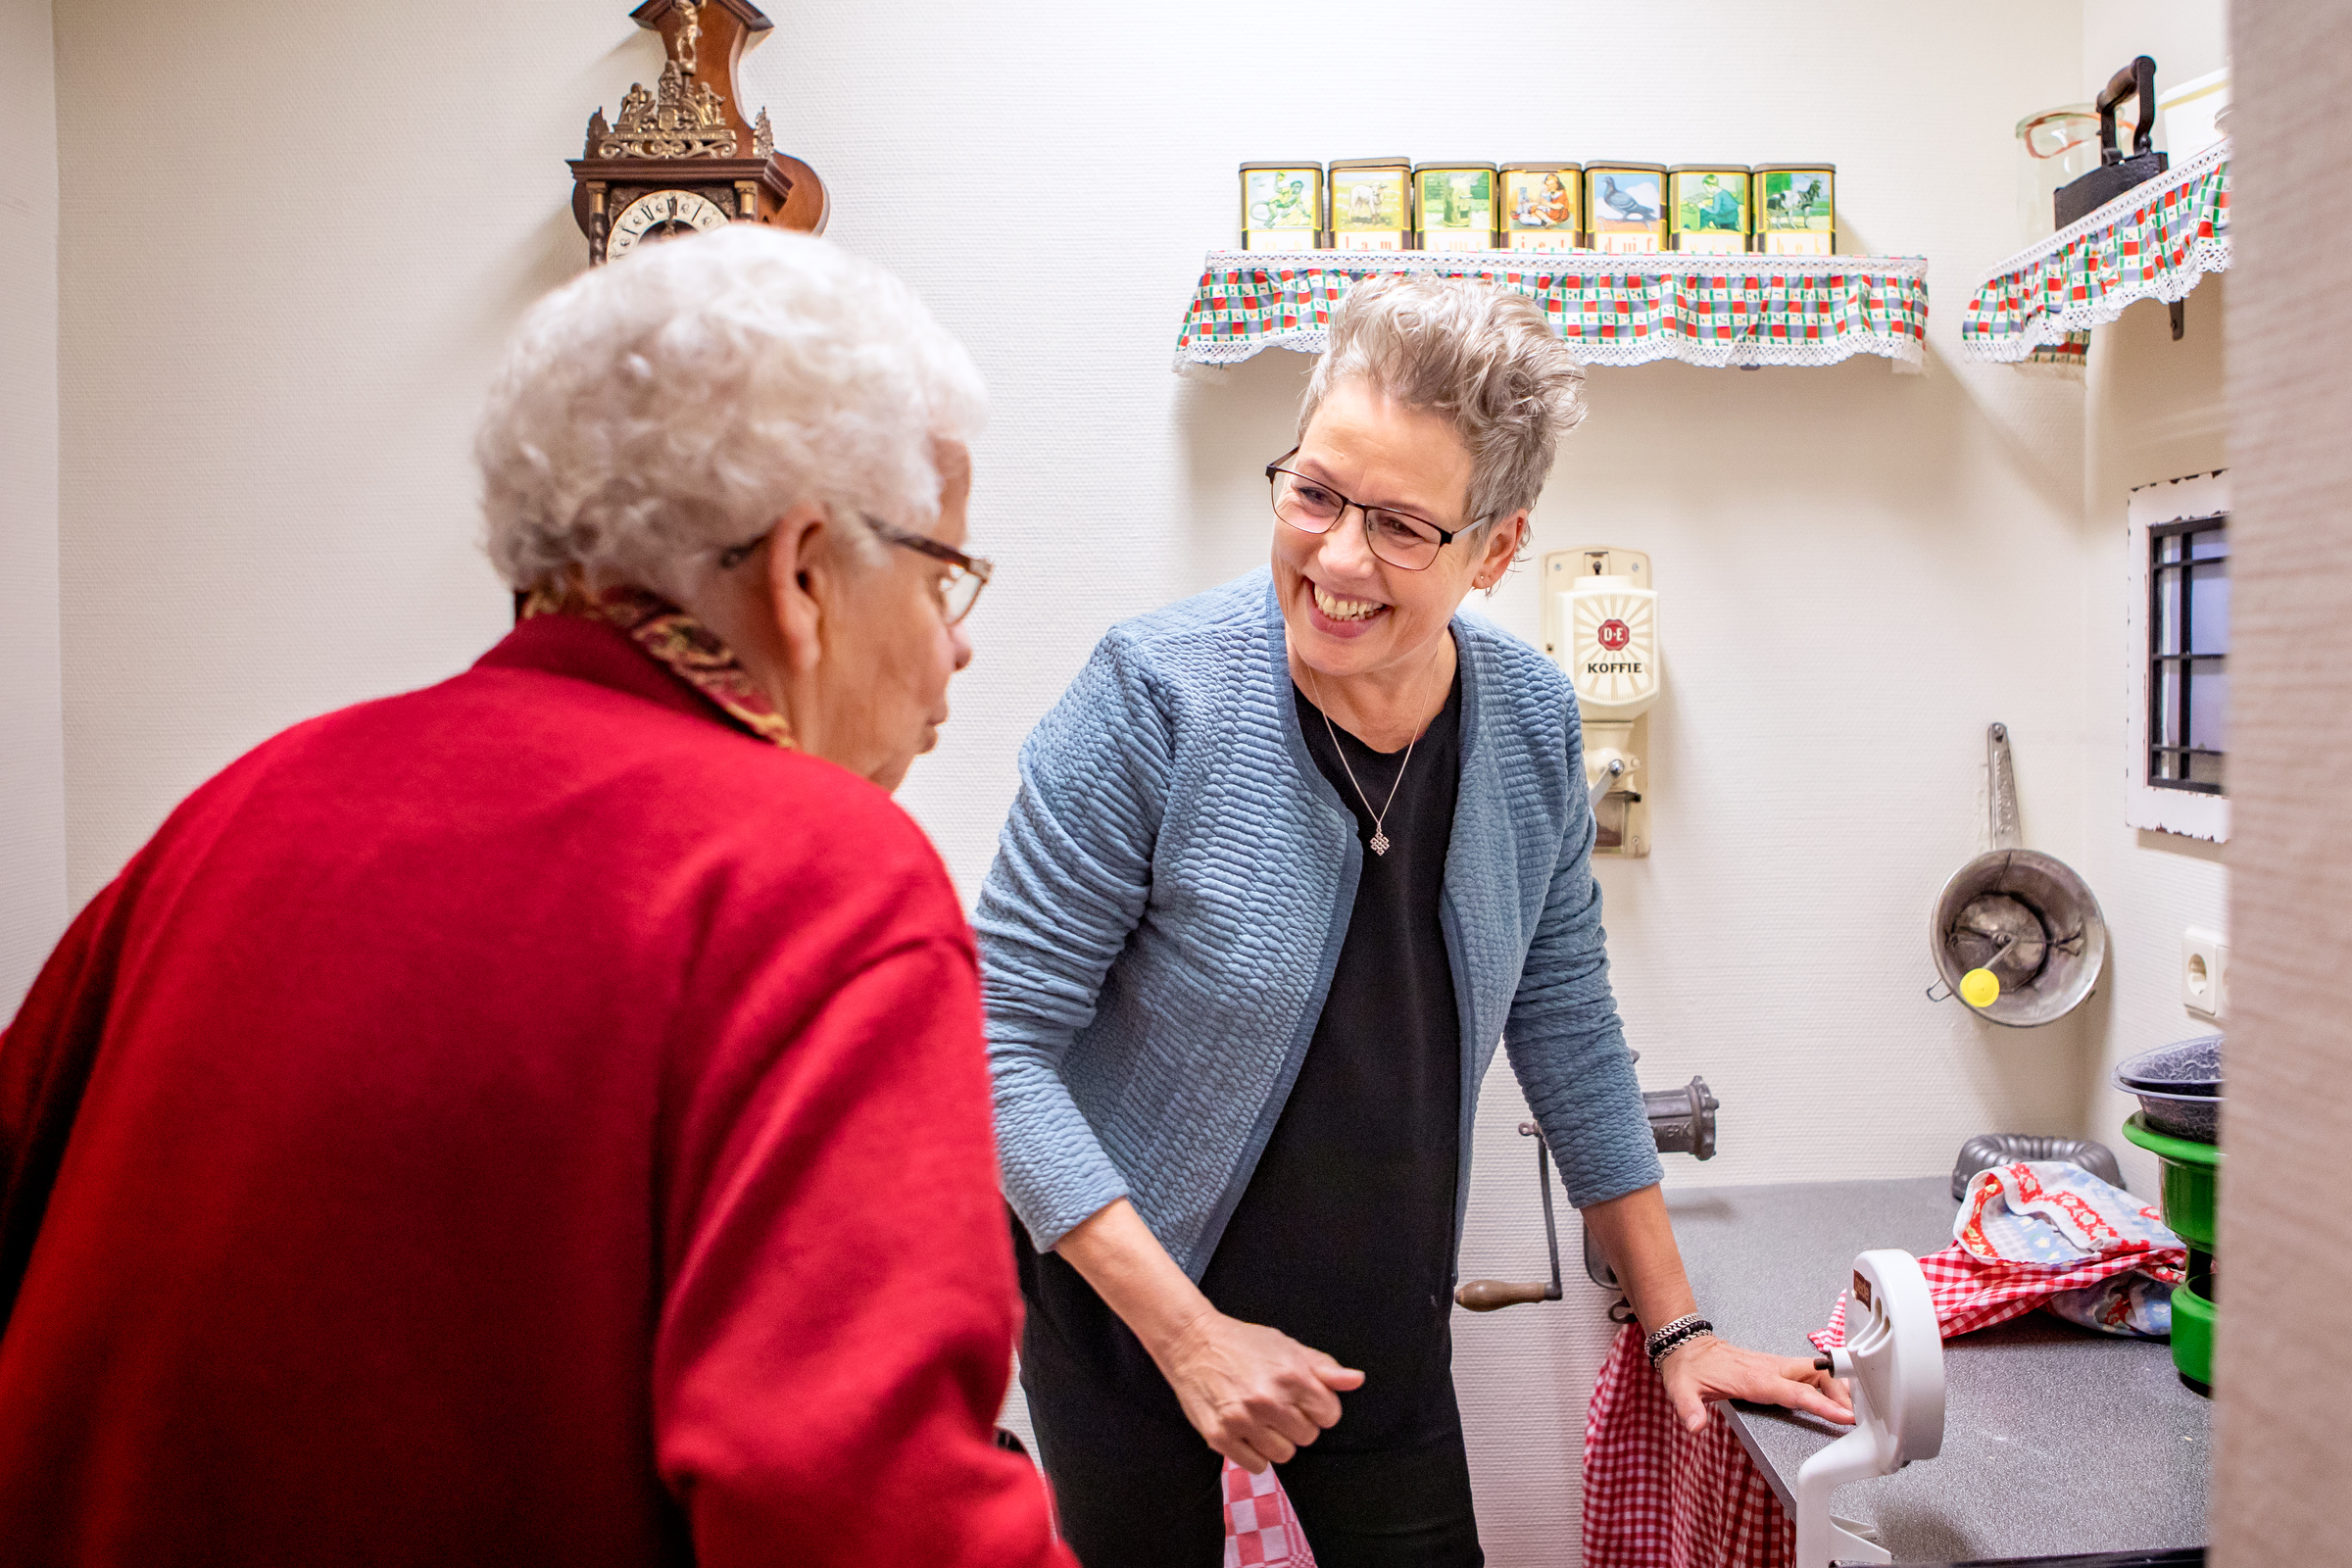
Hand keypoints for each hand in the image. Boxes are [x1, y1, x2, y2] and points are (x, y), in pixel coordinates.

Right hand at [1157, 1310, 1365, 1472]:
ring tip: (1261, 1419)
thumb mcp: (1288, 1347)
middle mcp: (1269, 1399)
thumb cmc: (1243, 1344)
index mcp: (1291, 1375)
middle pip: (1308, 1437)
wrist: (1193, 1343)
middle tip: (1277, 1406)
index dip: (1318, 1408)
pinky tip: (1247, 1432)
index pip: (1330, 1415)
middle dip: (1297, 1423)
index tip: (1303, 1401)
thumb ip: (1325, 1368)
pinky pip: (1257, 1466)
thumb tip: (1357, 1380)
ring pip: (1284, 1455)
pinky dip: (1255, 1453)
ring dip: (1276, 1441)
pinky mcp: (1220, 1436)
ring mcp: (1243, 1420)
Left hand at [1654, 1335, 1853, 1433]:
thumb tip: (1695, 1426)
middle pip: (1815, 1376)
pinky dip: (1822, 1383)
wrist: (1685, 1345)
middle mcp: (1768, 1369)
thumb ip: (1689, 1407)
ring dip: (1834, 1386)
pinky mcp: (1772, 1366)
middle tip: (1858, 1413)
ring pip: (1813, 1372)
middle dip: (1839, 1391)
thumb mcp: (1681, 1388)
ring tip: (1850, 1408)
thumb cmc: (1688, 1367)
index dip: (1822, 1405)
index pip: (1795, 1393)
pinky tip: (1829, 1396)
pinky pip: (1804, 1373)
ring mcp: (1772, 1365)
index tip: (1845, 1416)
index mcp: (1754, 1378)